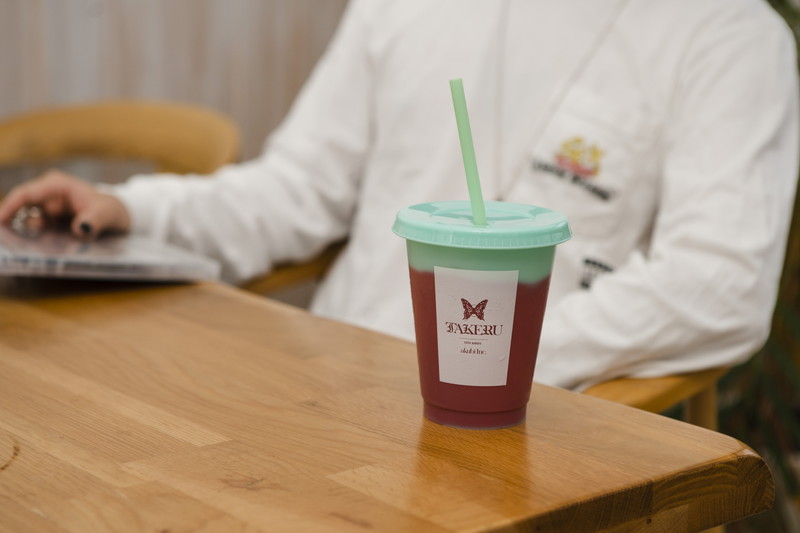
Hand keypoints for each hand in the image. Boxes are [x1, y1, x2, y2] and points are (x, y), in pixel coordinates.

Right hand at [0, 169, 130, 237]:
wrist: (119, 216)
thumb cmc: (111, 210)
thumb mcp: (107, 215)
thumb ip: (95, 220)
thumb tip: (81, 228)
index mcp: (57, 185)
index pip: (26, 194)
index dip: (9, 207)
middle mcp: (48, 193)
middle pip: (19, 205)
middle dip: (9, 220)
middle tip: (4, 238)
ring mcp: (47, 206)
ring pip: (25, 218)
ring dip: (21, 231)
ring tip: (15, 245)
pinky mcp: (49, 218)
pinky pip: (35, 227)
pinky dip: (31, 236)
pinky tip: (29, 247)